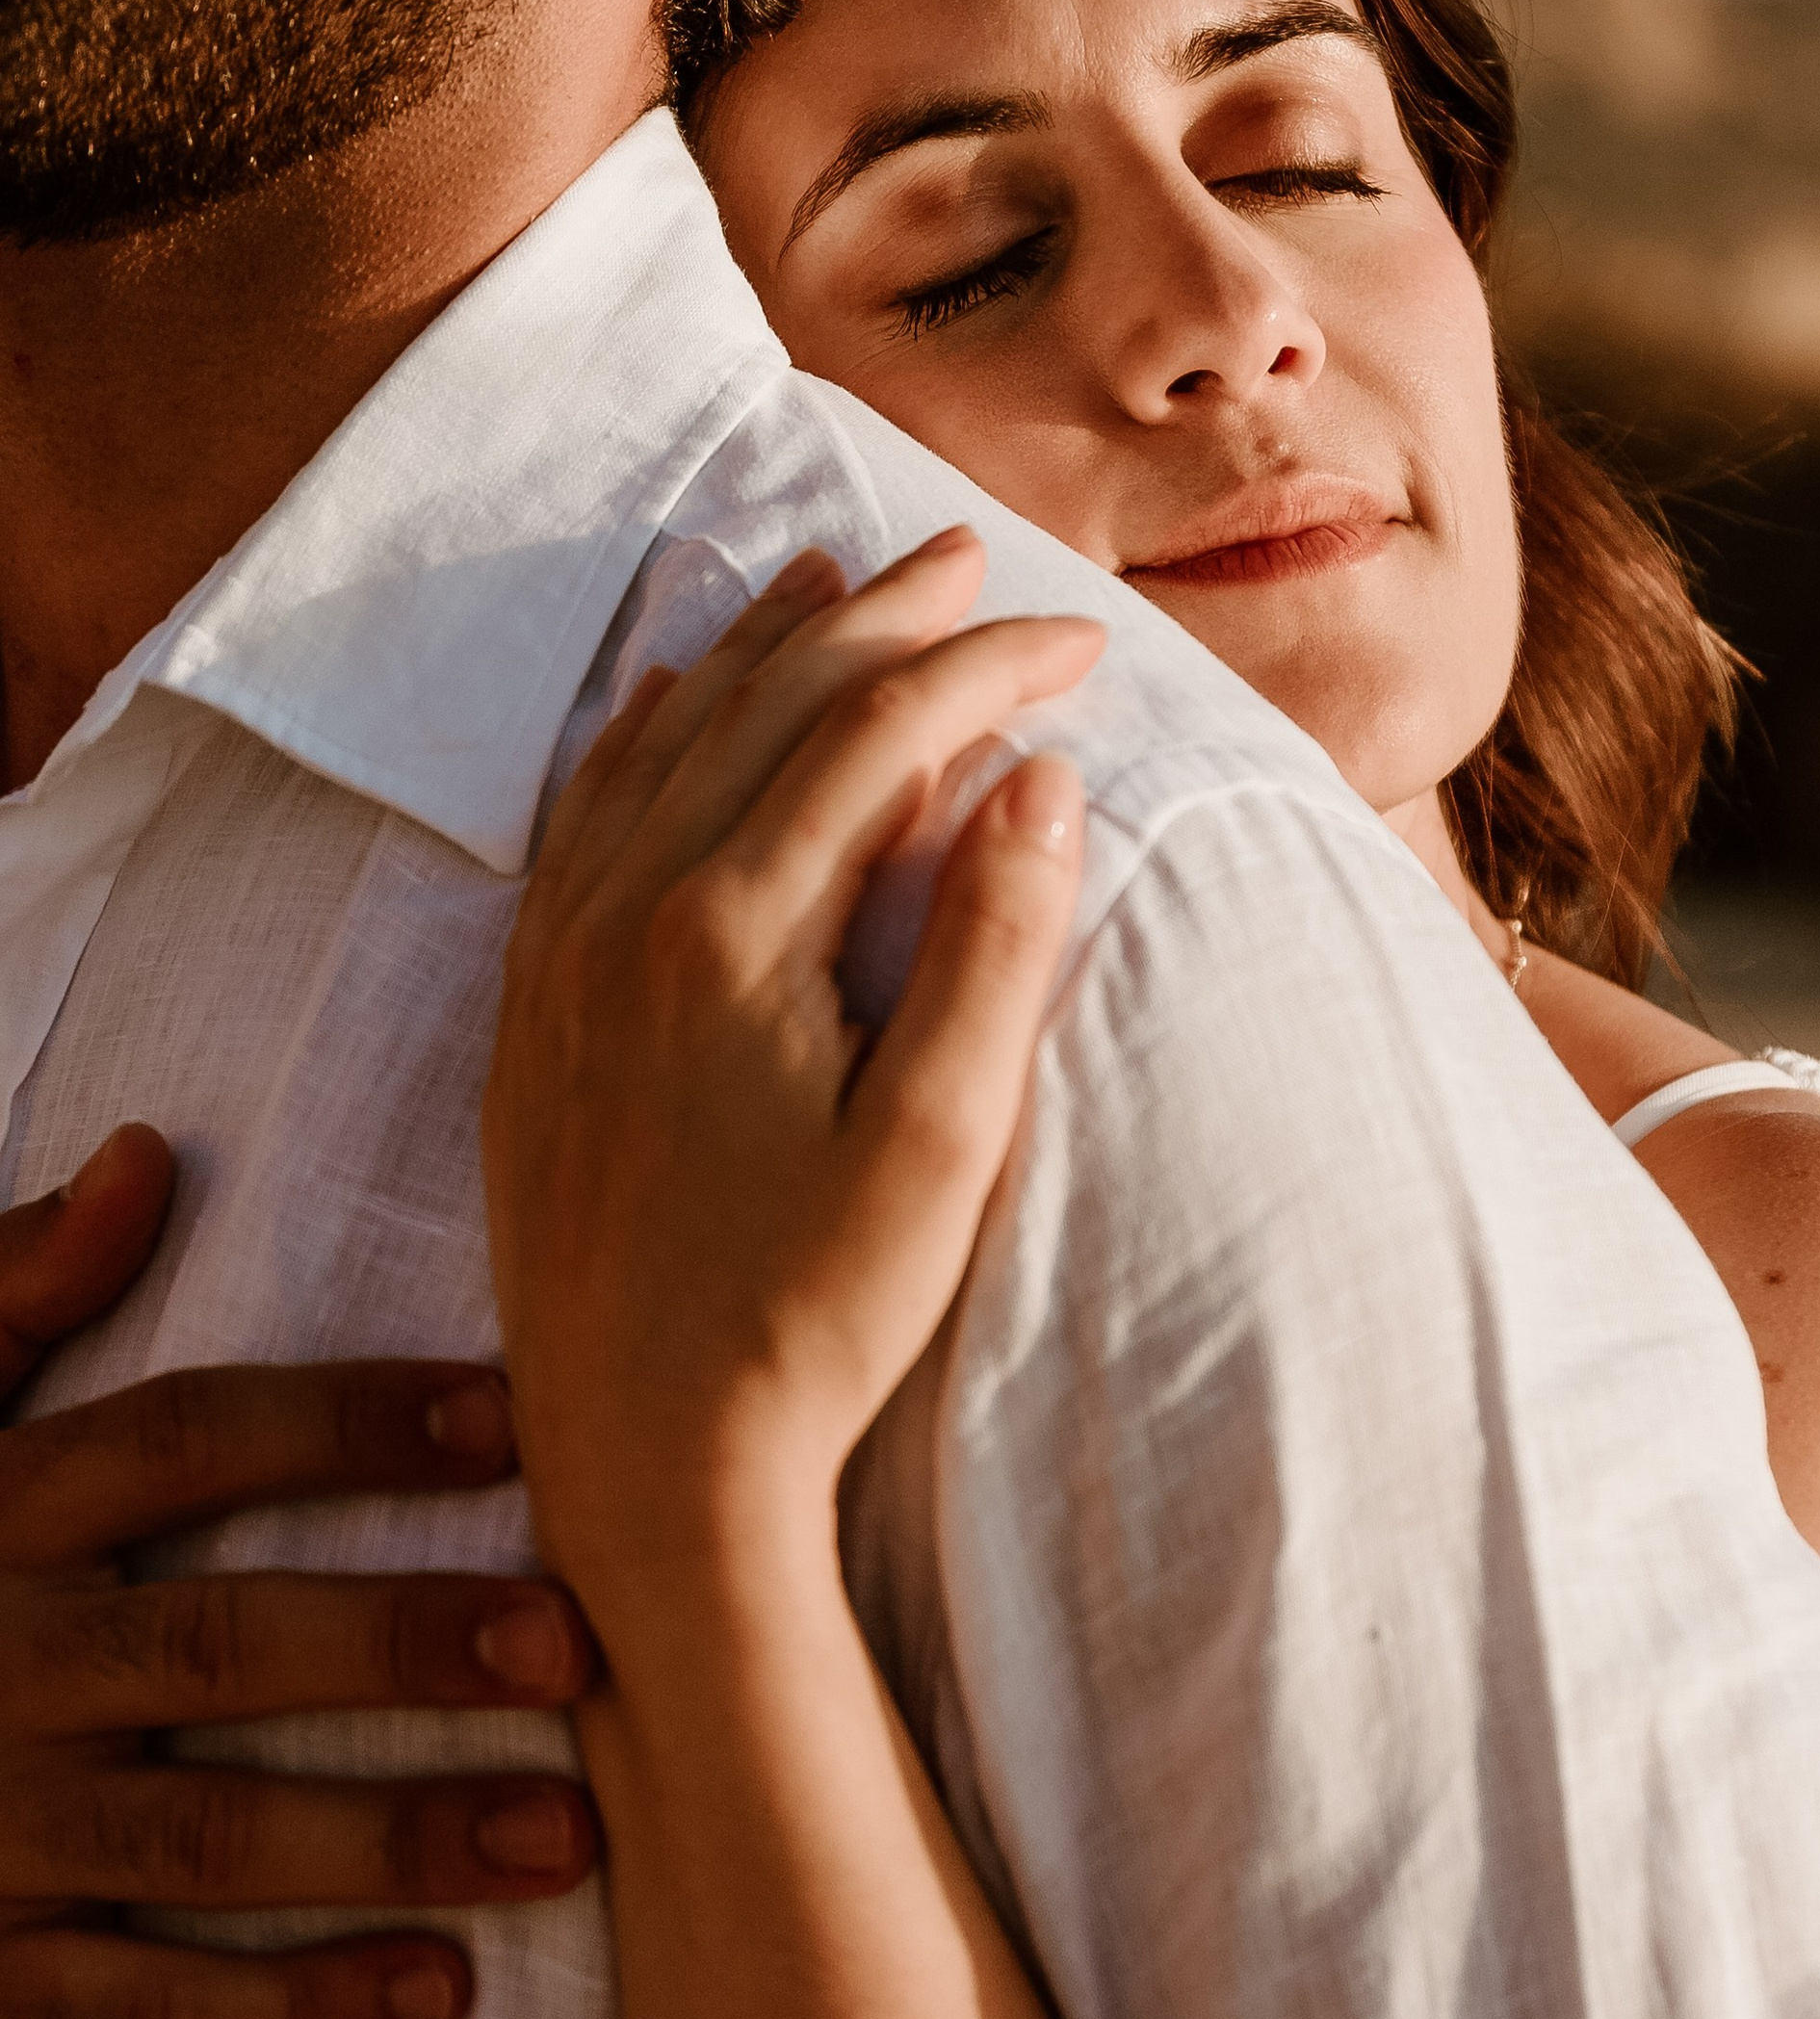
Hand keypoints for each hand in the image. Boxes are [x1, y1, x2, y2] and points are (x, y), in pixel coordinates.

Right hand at [0, 1126, 599, 2018]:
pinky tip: (443, 1990)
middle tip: (572, 1643)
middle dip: (394, 1642)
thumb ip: (14, 1287)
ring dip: (387, 1838)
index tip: (515, 1418)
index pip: (181, 1441)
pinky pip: (134, 2008)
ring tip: (568, 1834)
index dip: (345, 1424)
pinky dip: (284, 2014)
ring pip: (197, 1840)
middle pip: (211, 1643)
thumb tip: (148, 1154)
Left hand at [483, 529, 1095, 1624]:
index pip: (880, 731)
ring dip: (763, 642)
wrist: (643, 1456)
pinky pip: (584, 804)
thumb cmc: (811, 1318)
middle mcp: (629, 911)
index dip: (991, 665)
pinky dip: (649, 722)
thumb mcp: (941, 1147)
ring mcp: (566, 952)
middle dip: (886, 616)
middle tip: (976, 562)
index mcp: (732, 929)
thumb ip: (993, 950)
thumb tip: (1043, 779)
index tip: (1083, 642)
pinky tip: (673, 694)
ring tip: (835, 572)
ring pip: (666, 733)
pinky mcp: (538, 1002)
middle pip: (768, 701)